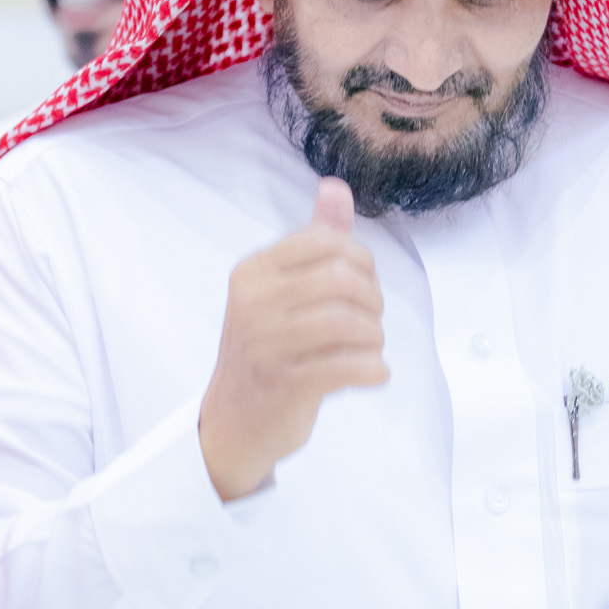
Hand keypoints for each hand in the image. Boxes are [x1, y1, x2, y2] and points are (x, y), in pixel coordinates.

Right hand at [199, 179, 387, 501]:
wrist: (234, 422)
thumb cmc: (267, 349)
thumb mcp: (282, 289)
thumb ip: (315, 237)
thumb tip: (336, 186)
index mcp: (254, 272)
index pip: (328, 243)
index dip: (361, 263)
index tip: (360, 289)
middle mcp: (254, 302)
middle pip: (344, 280)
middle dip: (372, 302)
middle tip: (368, 324)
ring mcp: (267, 344)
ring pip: (350, 323)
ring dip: (373, 338)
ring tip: (368, 350)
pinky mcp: (286, 384)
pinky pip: (348, 366)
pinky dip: (372, 369)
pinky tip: (373, 374)